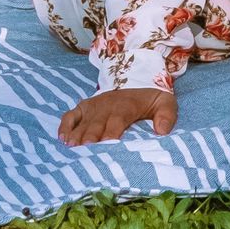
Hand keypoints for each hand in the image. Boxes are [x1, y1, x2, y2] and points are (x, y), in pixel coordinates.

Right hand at [56, 84, 177, 144]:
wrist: (138, 78)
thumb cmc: (151, 97)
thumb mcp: (165, 102)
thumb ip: (167, 115)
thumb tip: (162, 131)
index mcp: (127, 105)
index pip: (118, 119)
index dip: (112, 131)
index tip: (107, 144)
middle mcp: (108, 105)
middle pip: (97, 122)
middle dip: (90, 136)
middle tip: (84, 151)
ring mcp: (94, 105)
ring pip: (83, 120)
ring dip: (76, 134)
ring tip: (70, 148)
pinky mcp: (85, 106)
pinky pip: (72, 114)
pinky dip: (66, 125)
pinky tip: (62, 139)